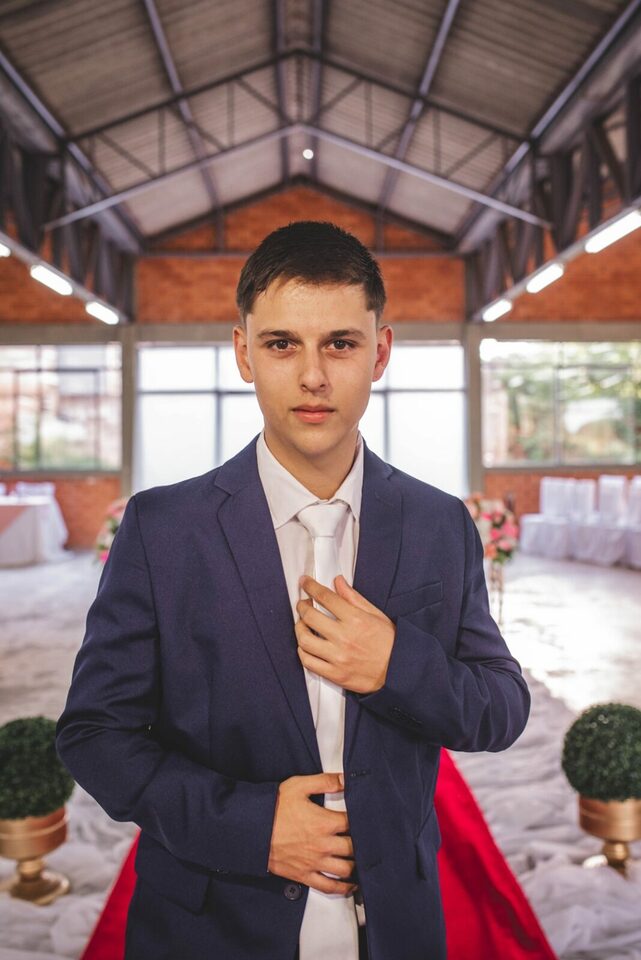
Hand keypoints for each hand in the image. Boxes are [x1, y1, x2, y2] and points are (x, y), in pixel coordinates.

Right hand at [268, 772, 358, 895]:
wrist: (252, 828)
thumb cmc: (275, 806)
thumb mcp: (299, 786)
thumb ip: (325, 781)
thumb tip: (346, 779)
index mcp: (325, 822)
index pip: (354, 823)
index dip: (363, 821)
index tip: (366, 819)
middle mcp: (323, 845)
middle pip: (354, 848)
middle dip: (361, 844)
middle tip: (365, 840)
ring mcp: (314, 863)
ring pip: (345, 870)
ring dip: (356, 866)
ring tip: (360, 860)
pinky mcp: (305, 876)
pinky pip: (329, 887)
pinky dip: (343, 887)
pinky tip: (350, 884)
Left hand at [295, 574, 395, 694]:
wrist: (400, 671)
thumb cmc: (389, 642)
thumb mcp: (376, 614)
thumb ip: (353, 597)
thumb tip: (337, 582)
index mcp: (355, 619)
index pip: (326, 597)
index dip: (311, 587)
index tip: (305, 582)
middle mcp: (344, 637)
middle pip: (310, 617)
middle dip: (302, 606)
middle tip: (303, 604)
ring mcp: (338, 657)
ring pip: (305, 640)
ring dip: (299, 628)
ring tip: (302, 625)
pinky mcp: (335, 674)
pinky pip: (309, 662)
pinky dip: (302, 651)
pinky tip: (305, 646)